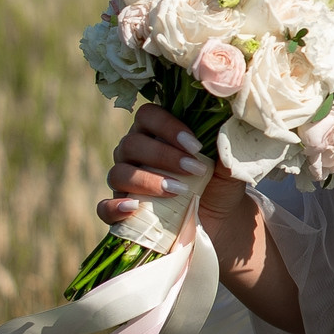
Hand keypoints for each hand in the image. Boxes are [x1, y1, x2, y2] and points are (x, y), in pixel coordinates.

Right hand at [100, 104, 251, 240]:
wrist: (220, 217)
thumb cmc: (220, 181)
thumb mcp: (228, 163)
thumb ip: (225, 146)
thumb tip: (225, 131)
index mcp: (156, 132)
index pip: (148, 115)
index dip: (168, 127)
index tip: (196, 146)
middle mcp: (135, 153)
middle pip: (131, 144)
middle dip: (164, 156)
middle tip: (195, 170)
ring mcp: (125, 182)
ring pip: (118, 173)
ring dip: (148, 181)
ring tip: (179, 190)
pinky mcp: (122, 211)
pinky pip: (104, 207)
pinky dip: (115, 208)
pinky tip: (134, 208)